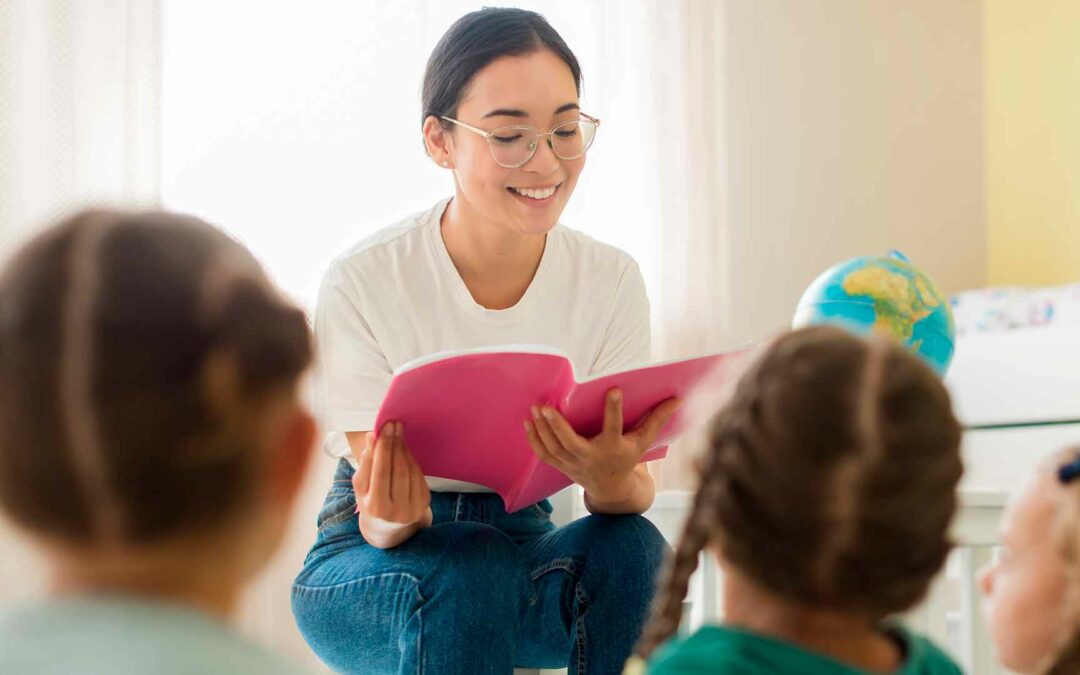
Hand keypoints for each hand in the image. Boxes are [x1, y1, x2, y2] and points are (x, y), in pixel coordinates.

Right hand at [352, 422, 430, 543]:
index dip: (382, 448)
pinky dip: (411, 459)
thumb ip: (365, 463)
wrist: (388, 525)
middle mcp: (395, 511)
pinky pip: (418, 475)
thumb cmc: (370, 500)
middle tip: (393, 425)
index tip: (383, 428)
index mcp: (375, 508)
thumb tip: (372, 436)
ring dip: (403, 448)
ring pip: (409, 471)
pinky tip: (404, 447)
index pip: (379, 472)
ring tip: (398, 432)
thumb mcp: (361, 486)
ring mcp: (412, 508)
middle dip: (394, 444)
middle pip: (396, 470)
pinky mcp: (423, 503)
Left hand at [523, 389, 681, 503]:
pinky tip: (528, 422)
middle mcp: (591, 457)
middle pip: (571, 443)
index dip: (613, 409)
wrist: (611, 488)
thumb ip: (657, 419)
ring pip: (554, 448)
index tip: (612, 388)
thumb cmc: (628, 457)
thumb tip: (678, 398)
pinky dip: (534, 440)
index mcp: (613, 448)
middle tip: (546, 406)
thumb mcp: (644, 440)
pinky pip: (544, 455)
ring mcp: (573, 464)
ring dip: (542, 429)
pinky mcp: (561, 466)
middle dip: (557, 426)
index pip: (614, 427)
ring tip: (535, 408)